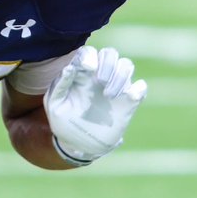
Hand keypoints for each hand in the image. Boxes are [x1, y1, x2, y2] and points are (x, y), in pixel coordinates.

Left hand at [44, 45, 146, 164]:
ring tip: (109, 96)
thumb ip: (60, 85)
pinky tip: (130, 97)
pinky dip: (138, 89)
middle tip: (101, 82)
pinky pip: (141, 88)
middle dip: (108, 64)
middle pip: (110, 54)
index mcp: (81, 74)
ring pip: (126, 65)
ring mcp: (115, 87)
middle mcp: (99, 76)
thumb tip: (70, 68)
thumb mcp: (55, 105)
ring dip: (120, 76)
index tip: (88, 68)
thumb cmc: (64, 122)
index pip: (89, 52)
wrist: (79, 145)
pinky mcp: (128, 102)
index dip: (90, 55)